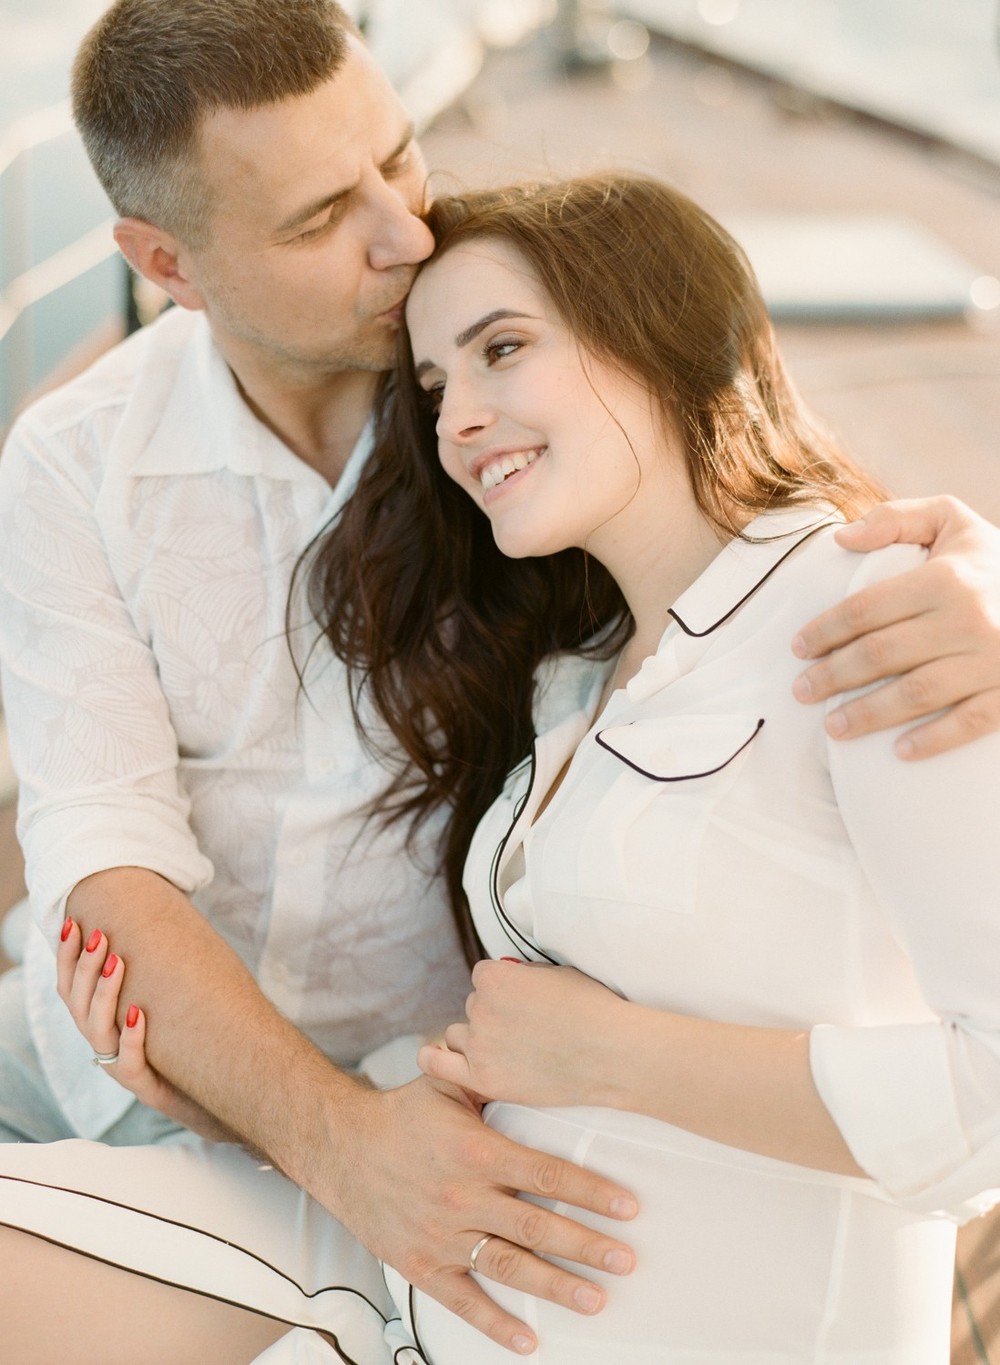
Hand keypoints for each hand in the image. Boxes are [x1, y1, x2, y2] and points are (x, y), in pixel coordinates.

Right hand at [56, 917, 237, 1141]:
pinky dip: (131, 1036)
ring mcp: (121, 1067)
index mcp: (102, 1022)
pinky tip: (138, 1013)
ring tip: (117, 961)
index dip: (66, 957)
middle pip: (78, 1005)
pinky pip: (129, 1063)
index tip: (72, 922)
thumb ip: (153, 969)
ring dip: (105, 993)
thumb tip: (158, 919)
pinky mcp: (145, 1086)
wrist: (217, 1091)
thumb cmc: (188, 1040)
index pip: (71, 988)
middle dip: (85, 967)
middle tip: (99, 934)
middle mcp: (105, 1044)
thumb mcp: (165, 1000)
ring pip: (97, 1031)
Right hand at [324, 1072, 637, 1355]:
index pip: (546, 1175)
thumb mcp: (448, 1086)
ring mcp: (442, 1235)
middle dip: (588, 1246)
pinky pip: (463, 1300)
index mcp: (476, 1151)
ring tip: (596, 1299)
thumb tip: (535, 1064)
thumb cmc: (401, 1115)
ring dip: (556, 1286)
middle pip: (537, 1227)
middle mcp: (462, 1196)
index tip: (628, 1207)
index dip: (591, 1192)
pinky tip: (529, 1339)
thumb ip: (491, 1081)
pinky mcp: (421, 1264)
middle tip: (626, 1260)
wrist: (340, 1147)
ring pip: (508, 1266)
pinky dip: (496, 1324)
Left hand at [418, 959, 623, 1109]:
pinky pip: (438, 1065)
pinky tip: (436, 1058)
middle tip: (527, 1031)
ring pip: (459, 1035)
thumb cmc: (592, 1009)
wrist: (612, 1053)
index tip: (523, 1004)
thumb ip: (523, 974)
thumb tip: (508, 975)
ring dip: (476, 1039)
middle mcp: (480, 1007)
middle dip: (494, 1016)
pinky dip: (435, 1060)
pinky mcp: (484, 1078)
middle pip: (473, 1008)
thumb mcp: (556, 973)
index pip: (483, 978)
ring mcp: (480, 1045)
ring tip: (507, 1051)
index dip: (504, 991)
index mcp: (495, 977)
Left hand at [792, 496, 999, 757]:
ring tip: (832, 727)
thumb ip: (896, 519)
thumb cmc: (991, 562)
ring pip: (917, 693)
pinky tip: (900, 752)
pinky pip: (971, 722)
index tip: (797, 649)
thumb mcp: (951, 521)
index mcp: (946, 577)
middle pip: (882, 653)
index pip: (866, 608)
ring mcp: (993, 659)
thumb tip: (840, 537)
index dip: (825, 631)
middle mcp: (968, 618)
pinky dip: (935, 739)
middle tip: (802, 691)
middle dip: (833, 676)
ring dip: (868, 714)